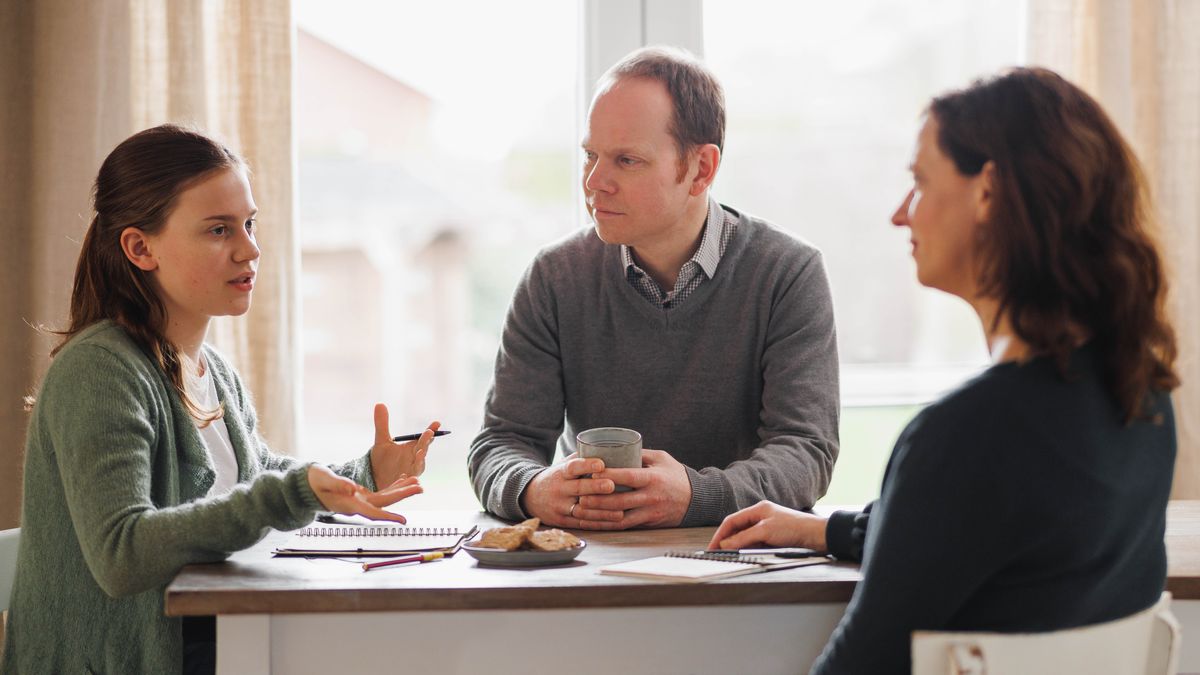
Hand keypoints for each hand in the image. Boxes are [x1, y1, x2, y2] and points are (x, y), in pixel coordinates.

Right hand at [306, 464, 422, 522]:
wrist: (307, 485)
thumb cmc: (314, 483)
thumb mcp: (324, 480)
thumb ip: (338, 484)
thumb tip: (353, 488)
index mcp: (350, 505)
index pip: (373, 513)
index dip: (388, 517)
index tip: (403, 521)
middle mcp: (359, 505)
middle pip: (385, 502)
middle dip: (403, 495)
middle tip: (420, 487)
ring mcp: (361, 500)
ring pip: (385, 497)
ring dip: (401, 490)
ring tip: (417, 482)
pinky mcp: (362, 495)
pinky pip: (381, 491)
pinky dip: (393, 485)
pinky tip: (403, 478)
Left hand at [369, 403, 439, 486]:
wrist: (374, 479)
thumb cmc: (381, 460)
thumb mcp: (381, 440)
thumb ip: (382, 424)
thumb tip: (379, 403)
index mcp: (412, 447)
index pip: (424, 437)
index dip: (430, 430)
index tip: (437, 422)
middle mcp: (415, 458)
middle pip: (423, 448)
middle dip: (427, 441)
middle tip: (429, 433)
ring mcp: (412, 470)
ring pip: (419, 464)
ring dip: (421, 459)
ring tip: (420, 453)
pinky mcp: (406, 482)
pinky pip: (411, 479)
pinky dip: (411, 477)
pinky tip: (409, 475)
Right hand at [520, 453, 625, 528]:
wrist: (530, 497)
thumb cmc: (556, 477)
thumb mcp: (562, 465)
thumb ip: (581, 458)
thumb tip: (606, 447)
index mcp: (561, 472)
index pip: (573, 467)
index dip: (587, 465)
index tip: (601, 464)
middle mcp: (560, 489)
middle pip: (579, 488)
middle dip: (595, 488)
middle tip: (611, 485)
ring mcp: (560, 507)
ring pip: (582, 510)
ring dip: (602, 512)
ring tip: (620, 512)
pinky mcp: (563, 521)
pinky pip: (583, 523)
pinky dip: (599, 524)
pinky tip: (613, 522)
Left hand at [580, 449, 691, 528]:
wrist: (697, 499)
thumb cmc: (676, 475)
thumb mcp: (661, 458)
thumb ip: (640, 454)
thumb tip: (615, 448)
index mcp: (653, 478)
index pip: (628, 476)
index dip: (609, 476)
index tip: (591, 473)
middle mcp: (651, 497)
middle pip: (620, 500)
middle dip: (598, 499)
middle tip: (580, 495)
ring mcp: (650, 512)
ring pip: (620, 517)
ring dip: (599, 515)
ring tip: (582, 511)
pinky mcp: (649, 523)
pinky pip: (626, 526)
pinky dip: (609, 525)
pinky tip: (595, 522)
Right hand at [707, 501, 828, 550]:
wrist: (817, 536)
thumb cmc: (794, 528)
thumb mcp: (765, 532)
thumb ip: (743, 538)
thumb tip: (725, 544)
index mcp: (758, 509)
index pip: (732, 521)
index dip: (720, 534)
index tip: (712, 547)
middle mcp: (761, 517)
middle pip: (738, 529)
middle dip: (728, 541)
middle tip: (719, 554)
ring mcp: (768, 528)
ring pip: (746, 538)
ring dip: (738, 546)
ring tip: (731, 556)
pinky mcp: (774, 538)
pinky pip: (756, 544)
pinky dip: (749, 549)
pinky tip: (747, 555)